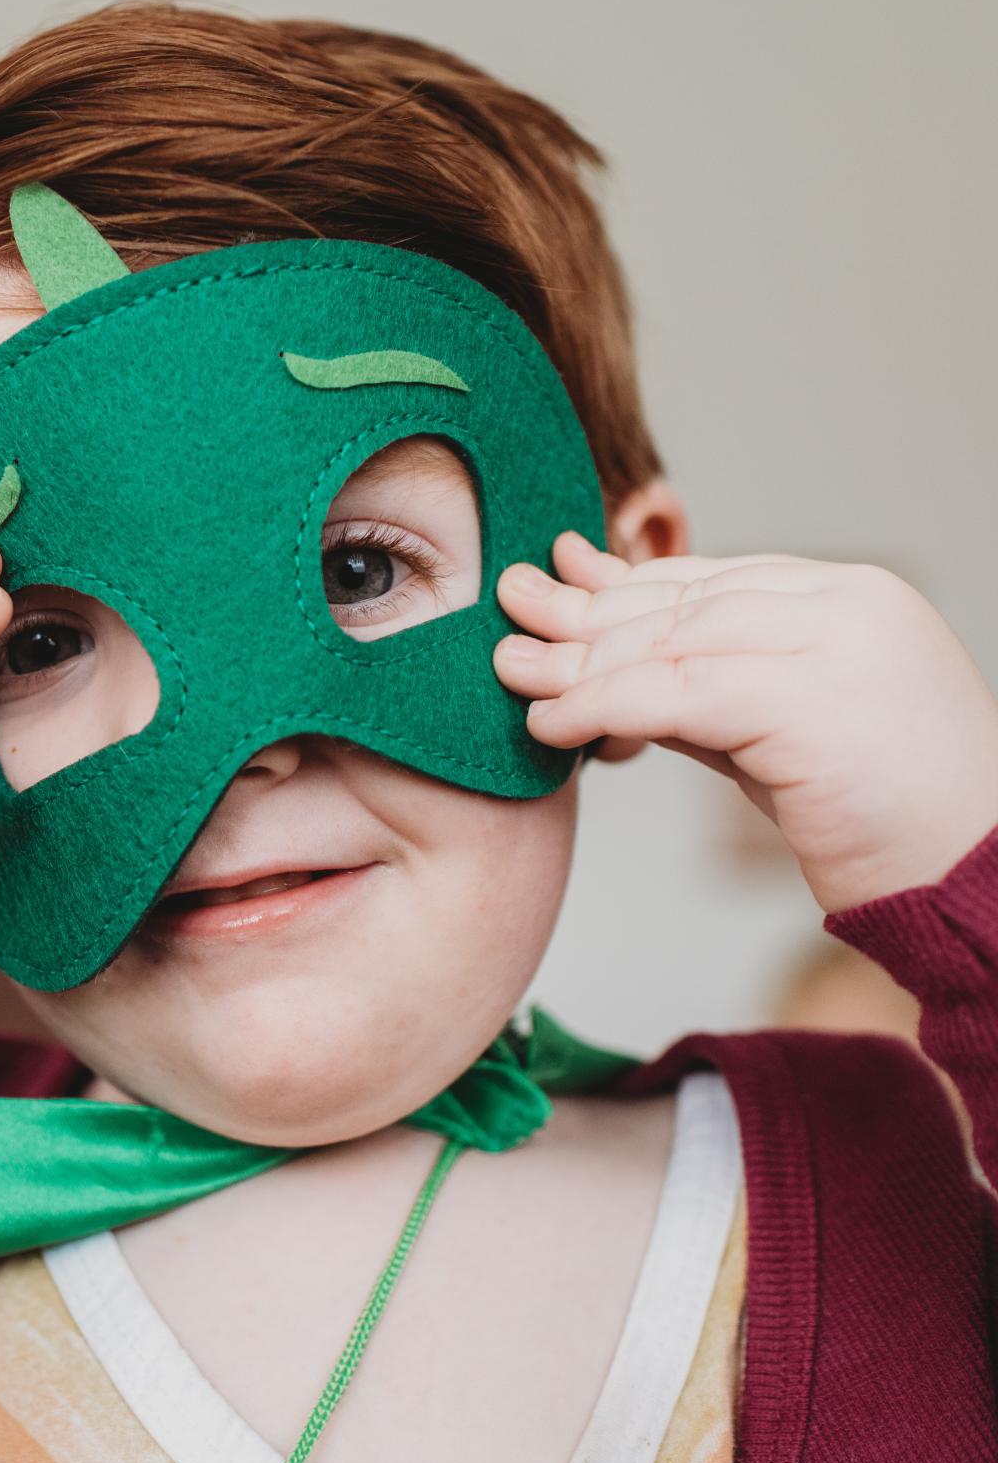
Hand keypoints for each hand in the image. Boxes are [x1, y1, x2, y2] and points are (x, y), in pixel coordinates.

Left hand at [493, 530, 997, 912]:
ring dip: (580, 661)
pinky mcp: (816, 703)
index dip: (625, 584)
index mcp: (854, 597)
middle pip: (684, 602)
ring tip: (513, 673)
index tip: (558, 579)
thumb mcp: (781, 734)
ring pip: (674, 641)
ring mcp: (840, 646)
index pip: (714, 579)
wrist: (982, 884)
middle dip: (587, 613)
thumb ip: (705, 688)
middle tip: (510, 613)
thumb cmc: (886, 822)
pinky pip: (679, 694)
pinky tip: (551, 724)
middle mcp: (851, 603)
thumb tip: (600, 666)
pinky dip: (603, 706)